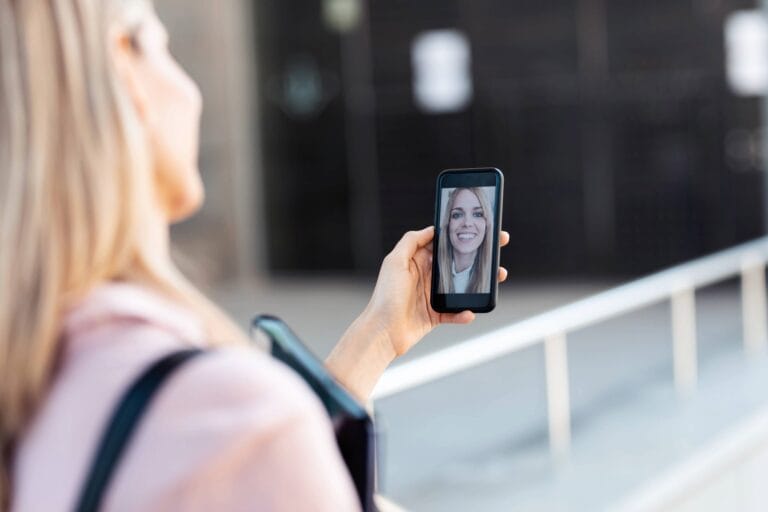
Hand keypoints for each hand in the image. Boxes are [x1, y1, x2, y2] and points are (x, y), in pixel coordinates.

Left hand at [326, 226, 508, 399]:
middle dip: (479, 257)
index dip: (462, 237)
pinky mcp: (435, 315)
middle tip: (498, 249)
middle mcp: (425, 277)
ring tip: (496, 279)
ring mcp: (431, 296)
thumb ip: (411, 241)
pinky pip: (455, 313)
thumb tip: (431, 229)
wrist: (382, 332)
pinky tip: (470, 312)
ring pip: (461, 288)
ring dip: (480, 284)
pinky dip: (464, 313)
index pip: (444, 245)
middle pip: (457, 264)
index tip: (481, 230)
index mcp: (417, 261)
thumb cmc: (385, 296)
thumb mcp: (395, 262)